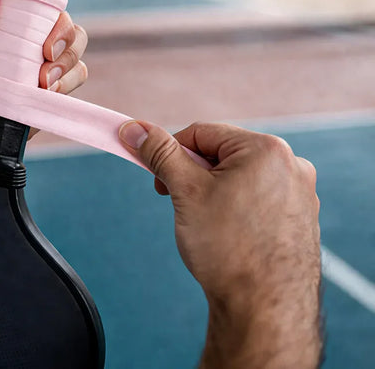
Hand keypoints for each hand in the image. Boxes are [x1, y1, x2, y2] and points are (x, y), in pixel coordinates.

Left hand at [0, 0, 87, 185]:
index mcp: (6, 26)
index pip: (48, 10)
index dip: (57, 22)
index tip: (45, 42)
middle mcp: (23, 48)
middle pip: (70, 34)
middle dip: (67, 48)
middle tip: (44, 66)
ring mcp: (33, 76)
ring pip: (75, 62)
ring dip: (67, 72)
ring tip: (40, 87)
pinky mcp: (38, 103)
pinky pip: (69, 91)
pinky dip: (65, 93)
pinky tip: (43, 99)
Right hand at [119, 120, 320, 367]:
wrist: (263, 306)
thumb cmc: (227, 249)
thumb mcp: (185, 191)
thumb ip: (160, 154)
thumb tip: (134, 128)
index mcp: (267, 149)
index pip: (201, 134)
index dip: (171, 154)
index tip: (158, 181)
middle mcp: (292, 164)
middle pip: (222, 154)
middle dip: (195, 176)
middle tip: (181, 205)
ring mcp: (300, 192)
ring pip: (240, 177)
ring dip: (214, 193)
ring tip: (207, 226)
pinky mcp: (300, 217)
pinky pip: (258, 199)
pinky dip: (237, 210)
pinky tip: (229, 236)